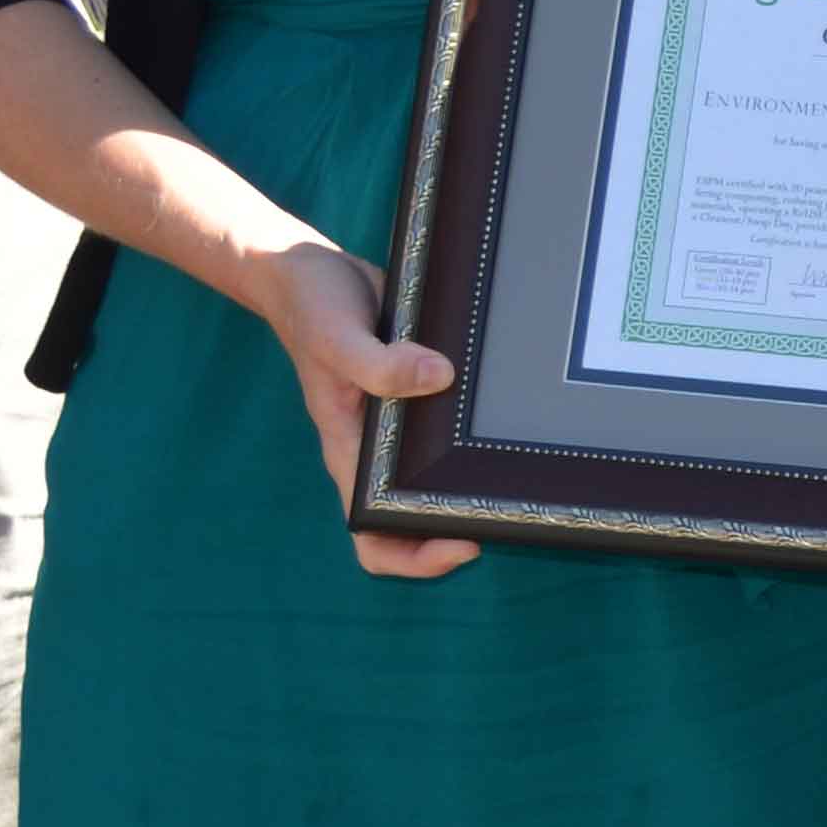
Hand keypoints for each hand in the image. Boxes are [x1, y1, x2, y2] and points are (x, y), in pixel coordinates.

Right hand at [256, 245, 479, 581]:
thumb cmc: (312, 307)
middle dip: (458, 522)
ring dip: (471, 475)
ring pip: (436, 468)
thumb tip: (439, 378)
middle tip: (507, 505)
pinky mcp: (420, 385)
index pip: (371, 531)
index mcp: (348, 448)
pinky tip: (509, 408)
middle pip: (415, 512)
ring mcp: (399, 418)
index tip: (463, 543)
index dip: (413, 556)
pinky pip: (448, 419)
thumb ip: (378, 364)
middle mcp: (376, 444)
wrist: (308, 270)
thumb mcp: (338, 334)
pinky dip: (474, 424)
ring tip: (518, 466)